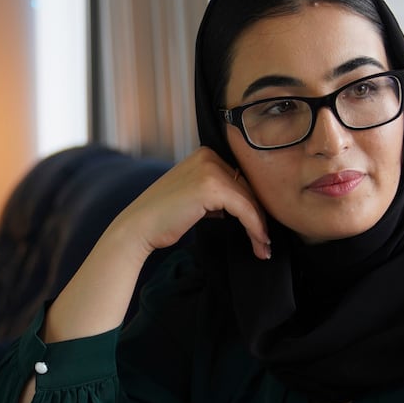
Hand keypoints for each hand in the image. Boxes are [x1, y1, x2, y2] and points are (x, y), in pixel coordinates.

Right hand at [107, 147, 270, 260]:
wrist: (138, 228)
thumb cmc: (163, 218)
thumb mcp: (194, 198)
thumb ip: (216, 195)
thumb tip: (246, 207)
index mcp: (204, 155)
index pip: (240, 180)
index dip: (253, 206)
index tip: (261, 229)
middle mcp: (208, 156)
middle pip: (247, 188)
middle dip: (259, 217)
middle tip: (265, 243)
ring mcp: (210, 168)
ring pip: (249, 199)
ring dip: (260, 227)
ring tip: (263, 248)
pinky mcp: (212, 186)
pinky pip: (245, 208)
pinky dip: (255, 228)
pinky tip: (258, 243)